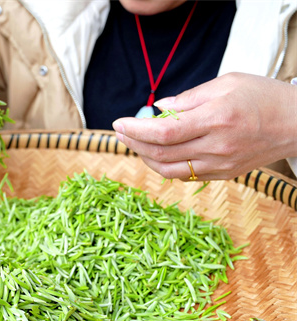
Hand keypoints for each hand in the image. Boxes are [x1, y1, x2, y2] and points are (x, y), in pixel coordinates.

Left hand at [112, 73, 296, 180]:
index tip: (118, 123)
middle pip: (161, 153)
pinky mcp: (223, 175)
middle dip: (133, 143)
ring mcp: (220, 165)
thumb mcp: (227, 83)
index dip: (136, 130)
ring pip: (168, 170)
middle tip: (119, 132)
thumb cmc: (263, 96)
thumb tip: (158, 108)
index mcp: (217, 119)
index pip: (164, 131)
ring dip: (145, 158)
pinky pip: (184, 176)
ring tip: (133, 143)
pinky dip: (164, 166)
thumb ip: (189, 98)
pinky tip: (156, 153)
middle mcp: (217, 146)